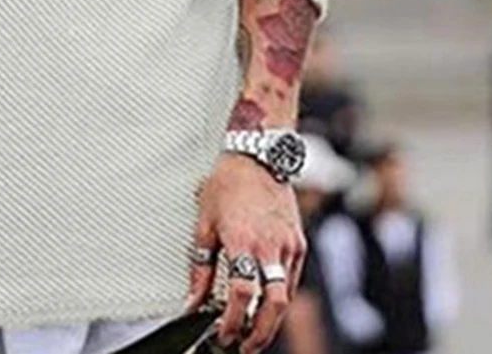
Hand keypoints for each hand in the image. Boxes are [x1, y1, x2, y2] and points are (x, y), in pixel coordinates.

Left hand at [187, 153, 305, 351]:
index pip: (241, 294)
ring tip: (254, 334)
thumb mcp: (204, 222)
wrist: (258, 157)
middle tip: (244, 347)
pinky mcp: (299, 242)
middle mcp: (269, 246)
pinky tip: (266, 304)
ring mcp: (288, 245)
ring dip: (271, 321)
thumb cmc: (227, 185)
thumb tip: (192, 299)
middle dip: (260, 334)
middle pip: (273, 304)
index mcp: (242, 241)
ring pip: (286, 296)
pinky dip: (280, 297)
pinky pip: (292, 279)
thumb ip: (199, 266)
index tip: (222, 334)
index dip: (232, 321)